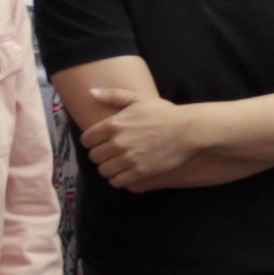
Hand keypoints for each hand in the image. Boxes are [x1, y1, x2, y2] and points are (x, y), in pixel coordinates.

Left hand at [78, 91, 218, 191]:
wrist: (187, 130)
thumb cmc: (164, 113)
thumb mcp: (139, 99)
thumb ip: (113, 95)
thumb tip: (91, 92)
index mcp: (114, 124)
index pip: (87, 140)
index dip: (91, 142)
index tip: (99, 143)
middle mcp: (118, 142)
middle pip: (94, 156)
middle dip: (100, 155)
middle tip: (109, 154)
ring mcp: (128, 158)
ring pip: (103, 170)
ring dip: (108, 168)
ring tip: (116, 165)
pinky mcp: (139, 172)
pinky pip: (117, 181)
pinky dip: (117, 179)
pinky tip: (124, 173)